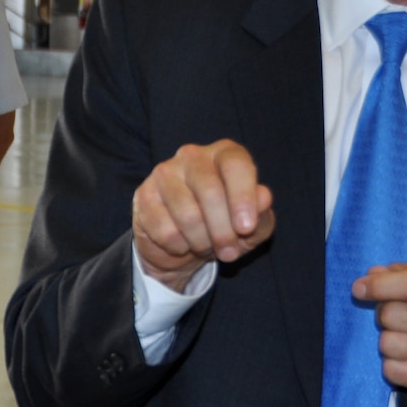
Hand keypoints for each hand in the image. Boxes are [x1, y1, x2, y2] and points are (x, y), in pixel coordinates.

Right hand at [133, 140, 275, 291]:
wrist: (182, 245)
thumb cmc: (224, 227)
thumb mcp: (252, 227)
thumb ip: (262, 214)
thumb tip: (263, 197)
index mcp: (224, 153)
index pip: (236, 165)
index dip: (243, 197)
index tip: (246, 228)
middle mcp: (192, 155)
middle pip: (211, 193)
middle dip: (223, 232)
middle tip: (229, 252)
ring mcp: (165, 173)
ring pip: (188, 216)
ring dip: (202, 243)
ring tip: (205, 246)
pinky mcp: (143, 195)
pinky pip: (166, 230)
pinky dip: (179, 247)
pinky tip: (182, 243)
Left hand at [353, 261, 406, 402]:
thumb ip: (406, 274)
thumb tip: (371, 276)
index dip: (379, 286)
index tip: (359, 288)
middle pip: (390, 314)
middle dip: (385, 312)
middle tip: (398, 315)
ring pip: (386, 343)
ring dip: (388, 339)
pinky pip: (390, 370)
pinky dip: (391, 363)